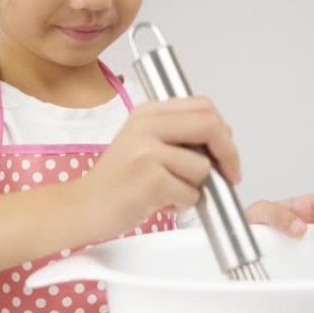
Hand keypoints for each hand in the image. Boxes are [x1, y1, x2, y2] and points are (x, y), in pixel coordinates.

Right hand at [81, 96, 240, 238]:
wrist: (84, 206)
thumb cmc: (118, 181)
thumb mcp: (143, 143)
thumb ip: (179, 135)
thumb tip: (223, 139)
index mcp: (148, 112)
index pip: (203, 107)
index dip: (223, 132)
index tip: (225, 154)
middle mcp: (147, 125)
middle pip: (210, 127)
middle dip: (228, 155)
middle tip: (229, 176)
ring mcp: (147, 151)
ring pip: (202, 167)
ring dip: (195, 188)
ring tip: (169, 192)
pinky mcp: (150, 179)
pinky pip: (191, 193)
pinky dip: (183, 205)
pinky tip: (161, 203)